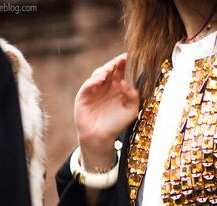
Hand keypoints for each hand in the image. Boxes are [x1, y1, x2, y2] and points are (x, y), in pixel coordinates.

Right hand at [74, 53, 139, 170]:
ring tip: (111, 69)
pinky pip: (88, 85)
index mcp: (117, 87)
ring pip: (98, 74)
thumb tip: (125, 82)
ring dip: (104, 70)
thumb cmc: (116, 124)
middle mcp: (105, 86)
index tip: (127, 57)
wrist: (101, 137)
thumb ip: (133, 97)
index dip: (123, 63)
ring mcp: (94, 90)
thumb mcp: (131, 111)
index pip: (120, 71)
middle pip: (109, 70)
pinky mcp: (83, 95)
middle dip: (114, 64)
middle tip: (119, 60)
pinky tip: (101, 79)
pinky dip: (94, 80)